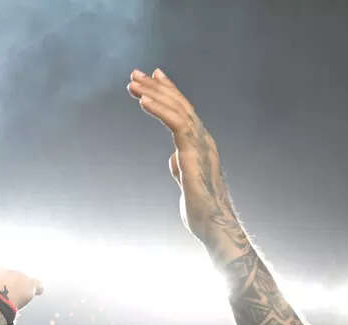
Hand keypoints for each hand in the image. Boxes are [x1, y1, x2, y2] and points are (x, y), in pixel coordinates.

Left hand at [127, 69, 245, 259]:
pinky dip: (159, 110)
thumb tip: (173, 158)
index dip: (168, 91)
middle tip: (135, 74)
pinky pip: (176, 124)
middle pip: (178, 104)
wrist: (214, 226)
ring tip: (133, 84)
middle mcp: (204, 139)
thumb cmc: (201, 210)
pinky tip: (143, 101)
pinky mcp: (193, 153)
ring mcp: (200, 144)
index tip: (152, 76)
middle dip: (156, 87)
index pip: (183, 110)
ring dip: (154, 94)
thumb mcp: (186, 182)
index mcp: (202, 144)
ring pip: (176, 110)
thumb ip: (180, 166)